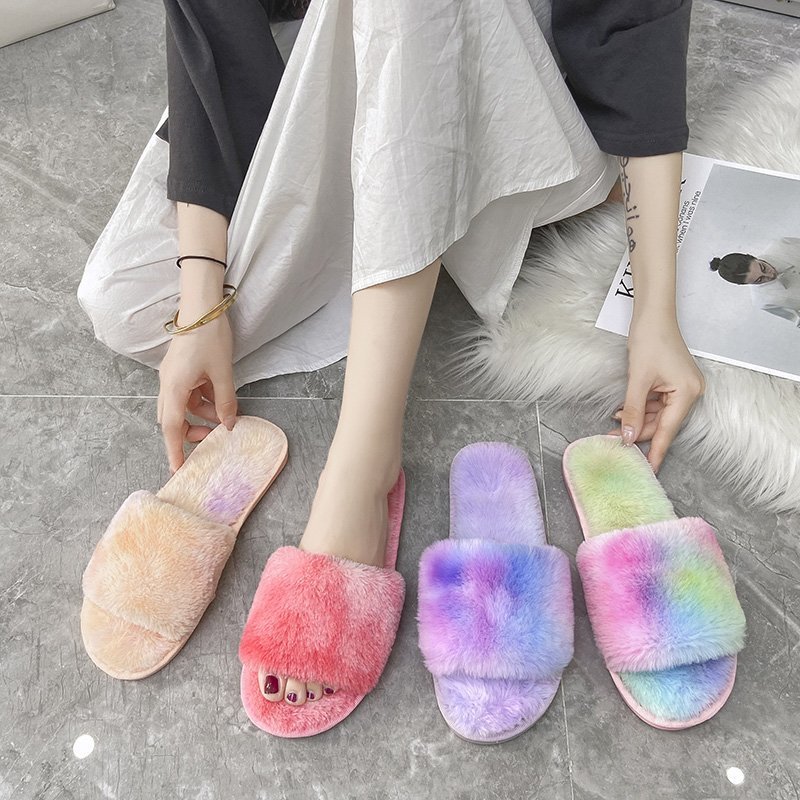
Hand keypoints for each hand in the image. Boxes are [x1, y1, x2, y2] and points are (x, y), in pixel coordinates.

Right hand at [157, 313, 236, 471]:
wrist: (202, 306)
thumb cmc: (210, 337)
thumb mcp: (223, 373)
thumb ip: (225, 402)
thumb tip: (228, 425)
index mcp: (174, 388)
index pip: (172, 428)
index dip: (175, 450)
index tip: (177, 469)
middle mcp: (168, 384)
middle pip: (173, 419)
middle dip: (189, 433)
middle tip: (209, 440)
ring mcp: (172, 376)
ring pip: (182, 407)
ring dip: (199, 416)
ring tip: (222, 418)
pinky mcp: (179, 370)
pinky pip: (187, 394)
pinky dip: (200, 401)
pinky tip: (217, 400)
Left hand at [614, 318, 704, 472]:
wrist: (653, 316)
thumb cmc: (651, 340)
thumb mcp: (638, 380)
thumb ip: (633, 410)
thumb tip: (628, 436)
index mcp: (687, 394)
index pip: (667, 431)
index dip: (656, 451)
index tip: (649, 470)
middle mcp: (690, 393)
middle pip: (661, 424)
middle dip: (637, 431)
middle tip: (614, 440)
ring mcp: (682, 388)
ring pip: (657, 415)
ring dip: (636, 419)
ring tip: (615, 424)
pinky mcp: (674, 383)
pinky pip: (656, 404)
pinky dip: (640, 408)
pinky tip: (624, 411)